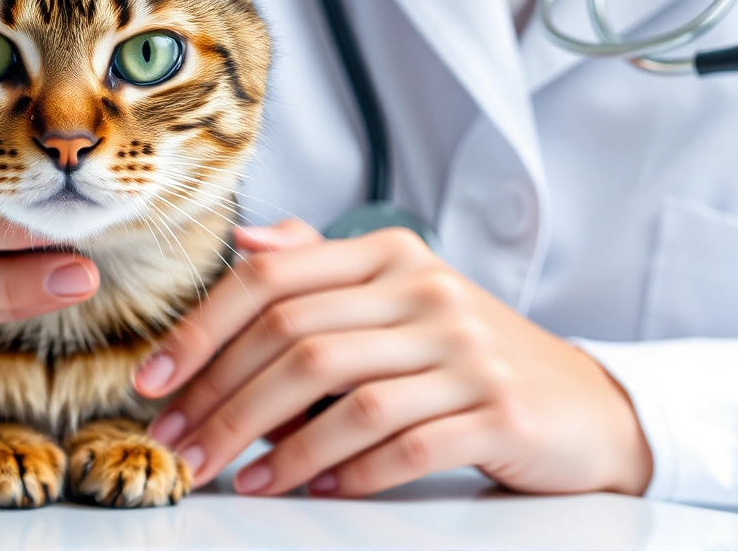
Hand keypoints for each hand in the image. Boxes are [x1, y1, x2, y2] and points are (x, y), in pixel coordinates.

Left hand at [130, 219, 651, 498]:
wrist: (585, 406)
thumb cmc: (472, 357)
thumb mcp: (400, 297)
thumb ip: (321, 269)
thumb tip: (244, 245)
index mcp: (390, 255)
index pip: (270, 279)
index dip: (200, 331)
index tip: (152, 380)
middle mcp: (428, 292)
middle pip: (297, 342)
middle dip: (222, 402)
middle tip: (179, 447)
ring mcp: (468, 352)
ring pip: (344, 397)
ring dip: (276, 448)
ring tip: (236, 480)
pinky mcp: (499, 412)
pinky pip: (404, 445)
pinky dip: (349, 472)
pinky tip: (315, 491)